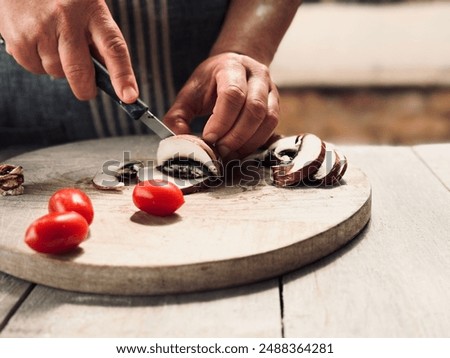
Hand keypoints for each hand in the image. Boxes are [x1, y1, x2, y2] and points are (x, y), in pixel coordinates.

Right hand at [0, 0, 137, 102]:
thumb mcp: (88, 11)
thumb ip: (97, 41)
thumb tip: (107, 80)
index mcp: (93, 12)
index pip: (113, 48)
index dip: (123, 76)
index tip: (129, 97)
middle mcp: (66, 18)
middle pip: (80, 71)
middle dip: (86, 89)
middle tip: (87, 90)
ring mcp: (40, 28)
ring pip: (56, 72)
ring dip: (59, 69)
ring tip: (54, 44)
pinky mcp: (18, 37)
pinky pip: (35, 68)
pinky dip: (38, 63)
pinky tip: (37, 42)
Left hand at [164, 52, 279, 159]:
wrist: (234, 67)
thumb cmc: (209, 83)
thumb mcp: (189, 94)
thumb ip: (178, 116)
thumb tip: (180, 138)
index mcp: (231, 67)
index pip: (232, 94)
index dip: (222, 121)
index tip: (209, 138)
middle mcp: (256, 75)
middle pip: (254, 108)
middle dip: (236, 136)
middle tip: (220, 150)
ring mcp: (270, 89)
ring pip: (267, 119)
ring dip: (248, 141)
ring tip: (230, 152)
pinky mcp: (276, 103)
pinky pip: (272, 126)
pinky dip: (258, 141)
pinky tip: (242, 149)